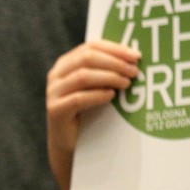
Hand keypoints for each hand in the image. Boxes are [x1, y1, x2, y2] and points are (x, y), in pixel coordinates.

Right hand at [45, 39, 140, 189]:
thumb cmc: (86, 112)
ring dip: (109, 77)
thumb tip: (133, 58)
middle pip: (86, 58)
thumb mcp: (95, 87)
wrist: (69, 142)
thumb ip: (105, 71)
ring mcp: (53, 92)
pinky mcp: (55, 110)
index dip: (114, 49)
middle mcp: (56, 75)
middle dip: (114, 62)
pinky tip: (111, 96)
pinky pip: (78, 99)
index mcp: (65, 63)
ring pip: (83, 76)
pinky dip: (97, 95)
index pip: (90, 46)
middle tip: (134, 71)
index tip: (135, 56)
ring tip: (126, 83)